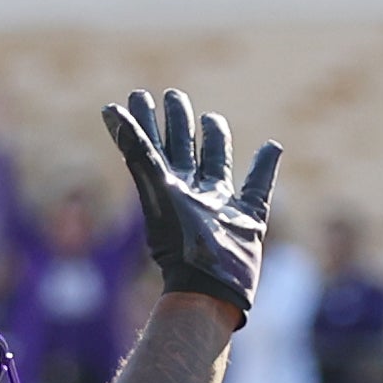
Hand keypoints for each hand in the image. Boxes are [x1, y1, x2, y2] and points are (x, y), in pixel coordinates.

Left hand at [103, 88, 280, 317]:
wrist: (207, 288)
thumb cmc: (178, 242)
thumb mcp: (155, 189)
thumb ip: (137, 150)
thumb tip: (110, 111)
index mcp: (166, 185)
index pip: (151, 143)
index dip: (144, 119)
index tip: (138, 94)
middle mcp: (191, 193)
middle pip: (182, 149)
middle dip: (177, 122)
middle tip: (173, 95)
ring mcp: (219, 207)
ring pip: (217, 164)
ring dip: (215, 141)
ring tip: (212, 118)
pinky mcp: (247, 221)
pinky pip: (258, 188)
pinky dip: (266, 167)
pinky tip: (272, 147)